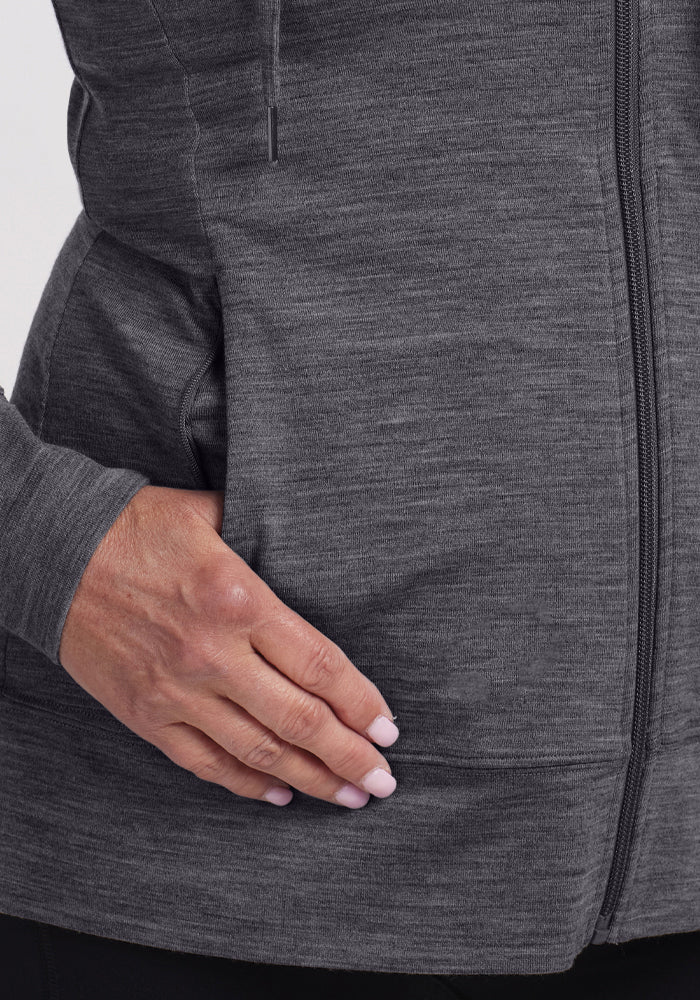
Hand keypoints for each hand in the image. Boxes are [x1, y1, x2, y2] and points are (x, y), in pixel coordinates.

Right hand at [58, 485, 398, 807]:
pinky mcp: (145, 714)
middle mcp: (214, 653)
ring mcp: (177, 690)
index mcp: (240, 599)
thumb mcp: (209, 513)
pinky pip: (204, 762)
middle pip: (300, 720)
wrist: (52, 551)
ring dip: (310, 780)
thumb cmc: (136, 526)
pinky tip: (278, 794)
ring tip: (348, 796)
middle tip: (383, 780)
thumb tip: (307, 538)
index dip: (362, 704)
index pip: (320, 666)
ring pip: (259, 750)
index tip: (388, 728)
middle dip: (350, 756)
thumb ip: (266, 532)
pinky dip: (245, 783)